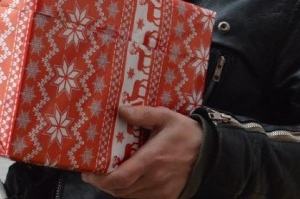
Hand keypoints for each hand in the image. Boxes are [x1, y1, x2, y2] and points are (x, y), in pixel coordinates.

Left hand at [81, 106, 201, 198]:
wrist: (211, 153)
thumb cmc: (186, 133)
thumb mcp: (165, 116)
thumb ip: (142, 113)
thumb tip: (120, 109)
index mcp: (152, 159)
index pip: (120, 178)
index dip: (100, 180)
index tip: (88, 173)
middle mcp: (154, 179)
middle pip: (120, 191)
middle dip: (103, 184)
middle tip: (93, 173)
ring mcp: (161, 190)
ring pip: (129, 197)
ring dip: (115, 189)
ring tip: (107, 175)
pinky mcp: (167, 196)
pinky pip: (141, 198)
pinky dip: (129, 192)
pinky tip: (126, 180)